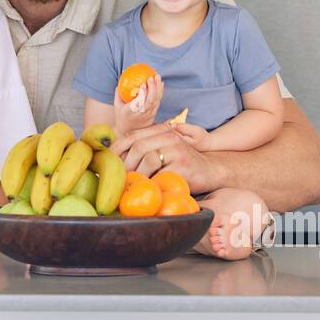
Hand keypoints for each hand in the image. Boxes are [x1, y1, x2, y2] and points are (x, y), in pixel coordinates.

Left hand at [112, 123, 227, 192]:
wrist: (211, 170)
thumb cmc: (182, 162)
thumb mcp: (165, 148)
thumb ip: (147, 147)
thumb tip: (115, 155)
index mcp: (162, 130)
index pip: (134, 135)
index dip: (118, 147)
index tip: (109, 160)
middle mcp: (170, 137)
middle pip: (139, 147)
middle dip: (126, 164)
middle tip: (121, 178)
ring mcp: (178, 151)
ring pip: (148, 160)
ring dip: (137, 174)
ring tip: (133, 184)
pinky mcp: (183, 166)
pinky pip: (160, 175)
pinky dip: (151, 183)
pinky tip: (148, 188)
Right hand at [113, 74, 162, 136]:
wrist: (128, 131)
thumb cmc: (121, 115)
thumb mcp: (117, 105)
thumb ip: (119, 93)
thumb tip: (120, 80)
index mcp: (130, 113)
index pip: (138, 104)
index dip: (142, 94)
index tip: (143, 84)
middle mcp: (141, 115)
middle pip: (150, 102)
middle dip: (152, 88)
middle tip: (152, 77)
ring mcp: (149, 116)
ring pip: (156, 101)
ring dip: (158, 88)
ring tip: (157, 76)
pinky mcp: (153, 115)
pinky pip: (158, 102)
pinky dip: (160, 92)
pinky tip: (160, 83)